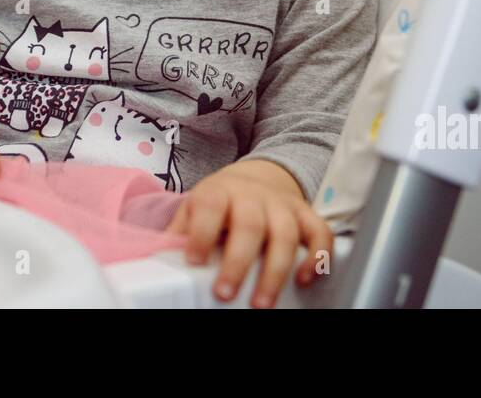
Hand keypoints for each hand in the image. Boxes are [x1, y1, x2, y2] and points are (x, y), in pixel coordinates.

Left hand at [164, 161, 333, 307]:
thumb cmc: (222, 202)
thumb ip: (182, 231)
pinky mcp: (306, 214)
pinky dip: (317, 256)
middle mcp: (253, 196)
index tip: (194, 260)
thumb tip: (160, 257)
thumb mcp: (196, 208)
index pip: (210, 206)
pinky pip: (320, 233)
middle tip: (226, 294)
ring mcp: (282, 205)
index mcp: (219, 192)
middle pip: (250, 225)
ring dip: (275, 270)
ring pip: (286, 234)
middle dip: (238, 262)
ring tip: (262, 302)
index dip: (202, 232)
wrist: (257, 179)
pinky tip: (304, 279)